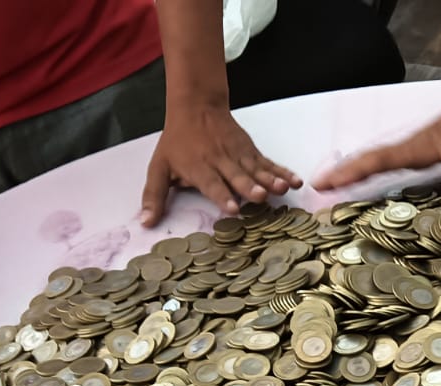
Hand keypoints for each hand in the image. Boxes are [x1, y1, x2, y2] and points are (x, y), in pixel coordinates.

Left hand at [141, 103, 298, 223]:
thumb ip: (153, 195)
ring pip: (256, 169)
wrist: (196, 106)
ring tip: (284, 189)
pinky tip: (294, 181)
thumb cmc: (177, 143)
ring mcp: (238, 156)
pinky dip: (282, 171)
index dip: (221, 195)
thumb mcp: (159, 167)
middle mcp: (220, 161)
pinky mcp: (251, 152)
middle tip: (260, 197)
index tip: (231, 208)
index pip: (211, 183)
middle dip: (249, 187)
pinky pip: (268, 164)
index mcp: (198, 167)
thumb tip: (145, 223)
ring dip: (270, 180)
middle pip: (237, 176)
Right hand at [312, 90, 440, 190]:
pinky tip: (366, 177)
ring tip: (333, 185)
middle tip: (318, 186)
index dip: (355, 171)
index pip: (382, 160)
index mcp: (424, 147)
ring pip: (379, 160)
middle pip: (373, 160)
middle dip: (345, 172)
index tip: (328, 182)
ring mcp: (418, 147)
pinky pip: (392, 161)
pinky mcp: (423, 150)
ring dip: (355, 171)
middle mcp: (415, 147)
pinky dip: (373, 168)